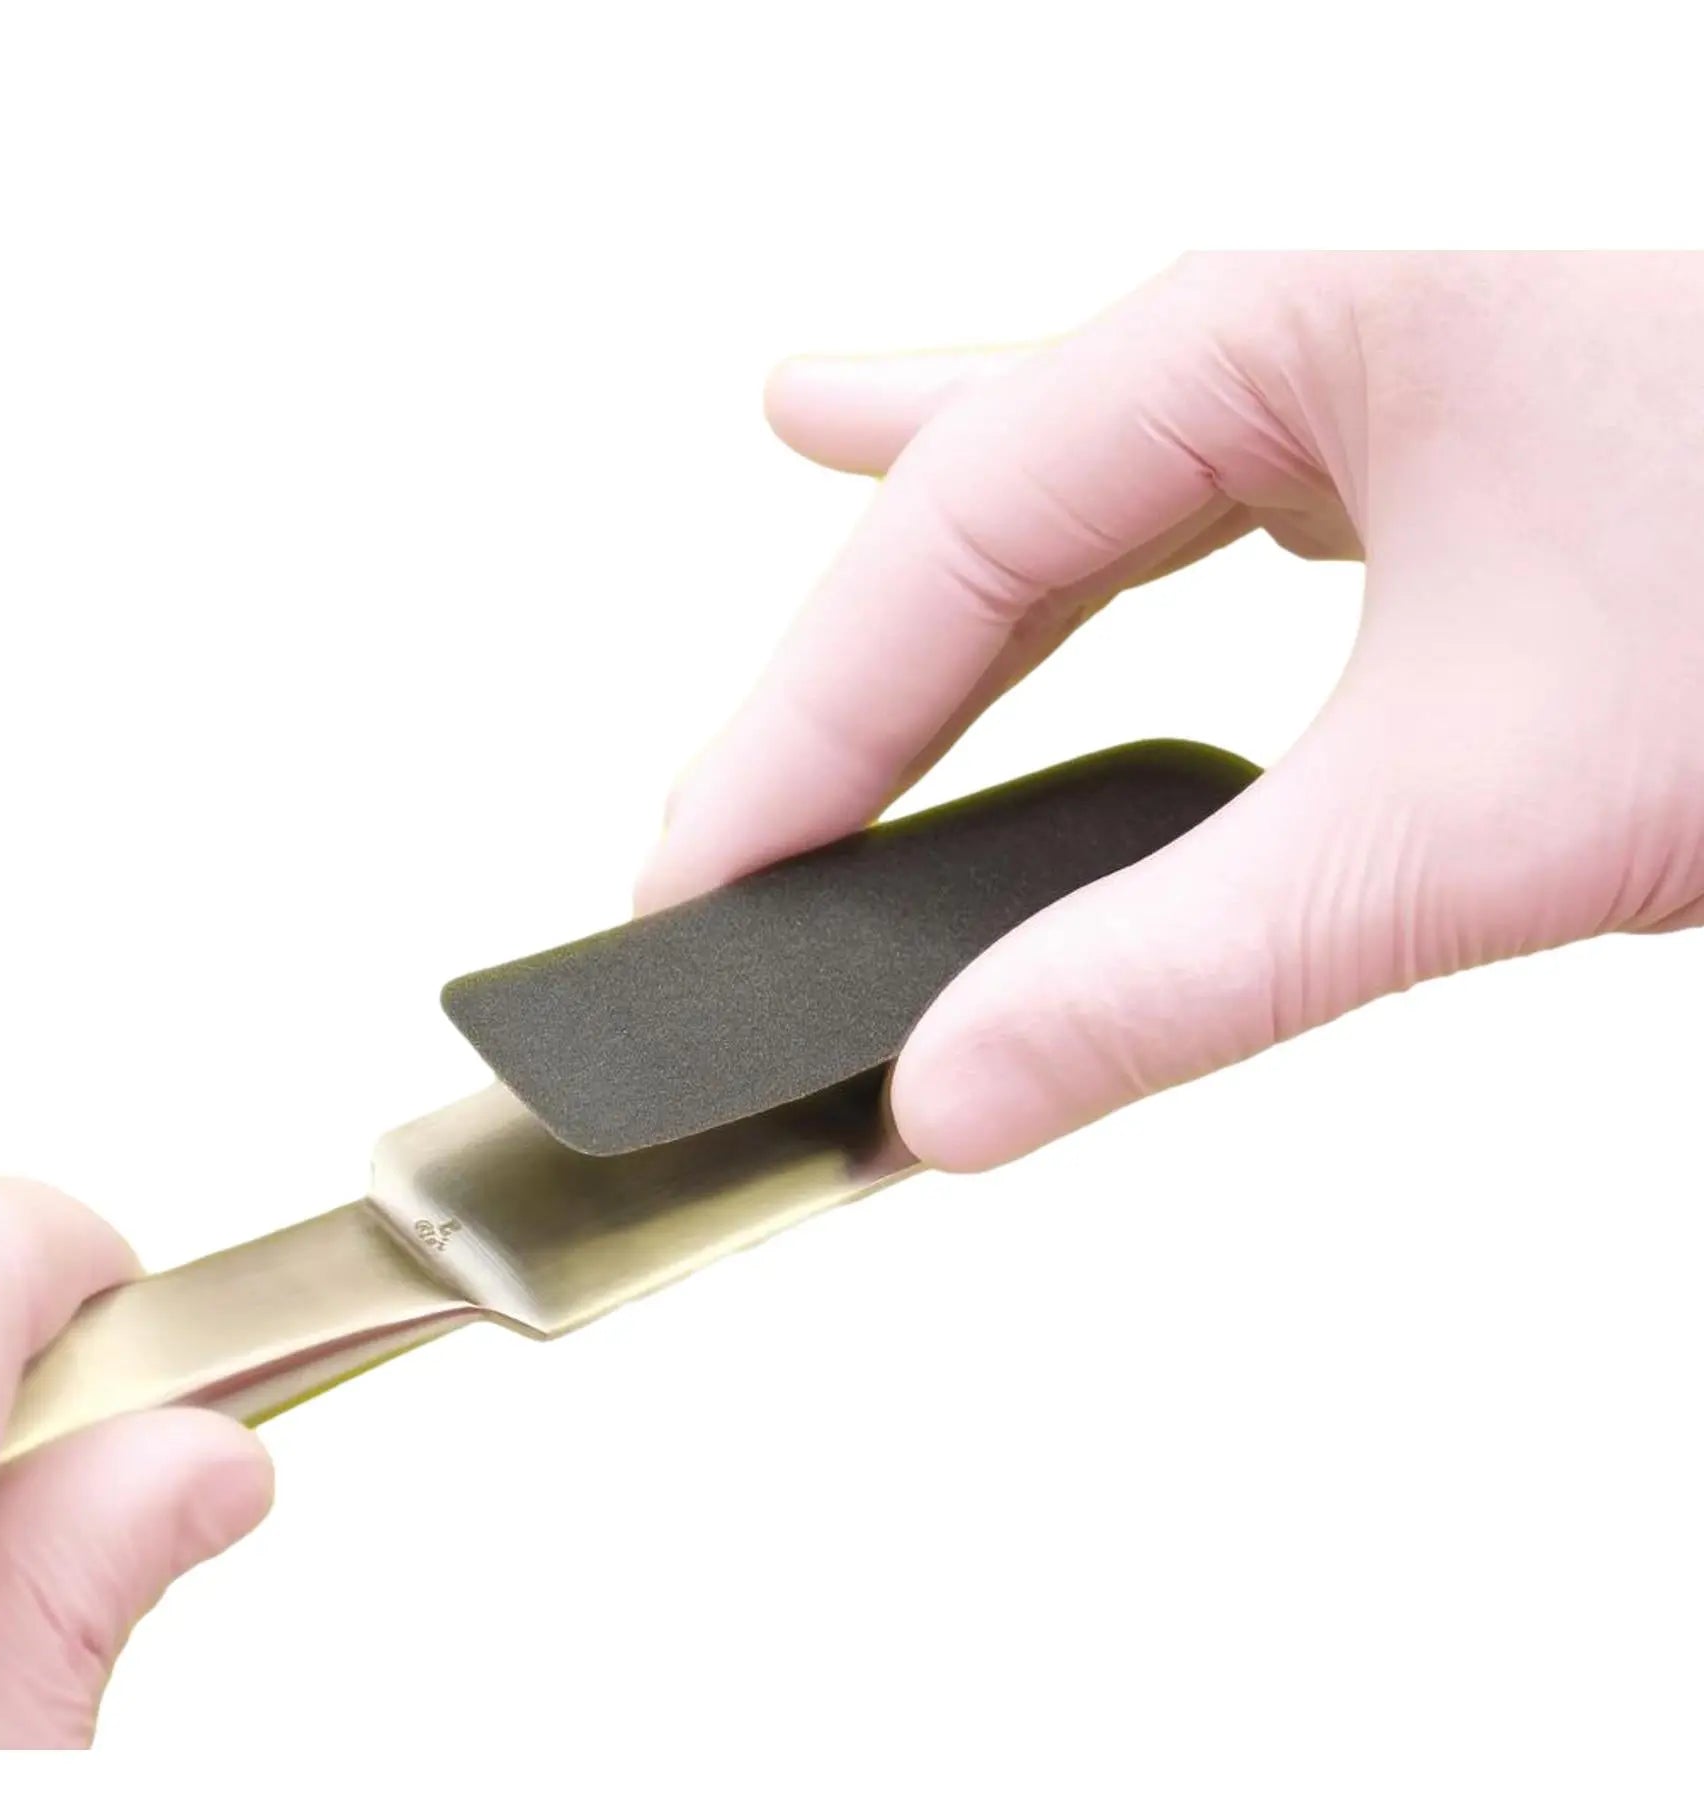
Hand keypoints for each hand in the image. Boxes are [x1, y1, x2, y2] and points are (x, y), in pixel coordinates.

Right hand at [636, 253, 1703, 1167]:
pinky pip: (1166, 518)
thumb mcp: (1469, 817)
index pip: (946, 546)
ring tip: (800, 546)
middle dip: (833, 671)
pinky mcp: (1419, 479)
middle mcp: (1286, 341)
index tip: (693, 895)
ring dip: (919, 576)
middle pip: (976, 507)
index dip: (794, 734)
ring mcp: (1357, 399)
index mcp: (1262, 343)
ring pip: (1062, 485)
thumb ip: (1185, 969)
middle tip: (711, 829)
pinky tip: (1007, 544)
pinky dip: (1056, 570)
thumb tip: (948, 1102)